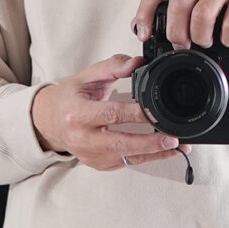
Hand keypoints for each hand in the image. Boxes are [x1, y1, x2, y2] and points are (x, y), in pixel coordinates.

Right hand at [30, 55, 181, 169]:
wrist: (51, 121)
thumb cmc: (70, 98)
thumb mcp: (87, 76)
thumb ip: (113, 67)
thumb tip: (137, 62)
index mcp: (76, 114)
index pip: (111, 114)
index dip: (135, 114)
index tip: (156, 111)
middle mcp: (81, 138)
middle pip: (120, 144)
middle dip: (149, 142)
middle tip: (172, 138)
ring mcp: (90, 155)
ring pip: (126, 158)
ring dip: (154, 153)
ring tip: (177, 147)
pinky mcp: (99, 165)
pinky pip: (127, 163)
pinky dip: (148, 158)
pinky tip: (165, 152)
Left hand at [133, 0, 228, 47]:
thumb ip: (188, 1)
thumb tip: (159, 32)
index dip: (144, 13)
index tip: (143, 34)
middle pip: (178, 5)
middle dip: (176, 33)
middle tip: (183, 45)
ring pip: (201, 15)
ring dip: (201, 37)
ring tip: (206, 42)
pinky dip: (228, 39)